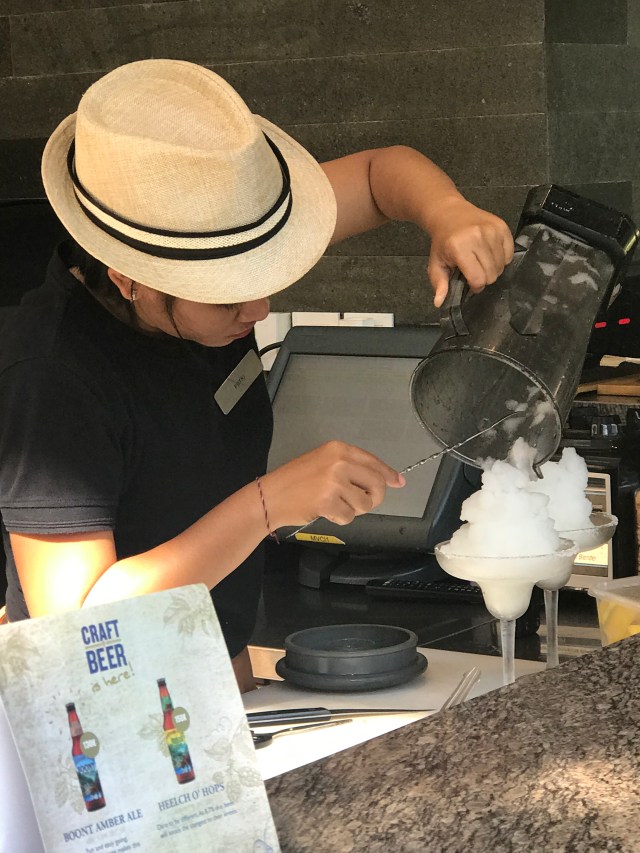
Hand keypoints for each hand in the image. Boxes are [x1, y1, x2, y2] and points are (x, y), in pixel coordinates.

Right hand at [260, 441, 404, 527]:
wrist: (271, 495)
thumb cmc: (296, 480)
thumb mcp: (323, 462)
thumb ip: (352, 467)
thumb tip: (389, 479)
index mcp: (338, 449)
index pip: (373, 462)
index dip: (388, 474)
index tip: (398, 482)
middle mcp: (339, 462)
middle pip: (376, 483)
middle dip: (374, 497)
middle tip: (362, 502)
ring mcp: (334, 482)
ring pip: (365, 503)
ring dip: (354, 509)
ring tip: (336, 504)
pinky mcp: (328, 501)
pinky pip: (349, 516)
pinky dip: (339, 518)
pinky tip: (325, 511)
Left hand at [427, 197, 514, 307]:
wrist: (450, 214)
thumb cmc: (443, 242)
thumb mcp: (436, 263)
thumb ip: (439, 283)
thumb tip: (439, 302)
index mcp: (460, 248)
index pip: (478, 278)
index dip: (475, 286)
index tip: (470, 283)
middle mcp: (478, 237)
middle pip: (492, 274)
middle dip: (484, 278)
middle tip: (475, 272)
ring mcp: (492, 230)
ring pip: (502, 265)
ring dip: (493, 269)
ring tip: (481, 262)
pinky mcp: (502, 226)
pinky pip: (510, 253)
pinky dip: (502, 258)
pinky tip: (490, 254)